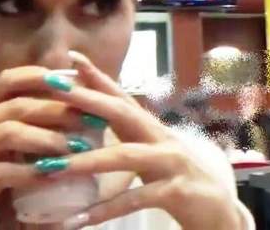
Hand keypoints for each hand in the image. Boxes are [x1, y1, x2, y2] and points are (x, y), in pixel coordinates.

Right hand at [0, 67, 84, 229]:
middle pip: (14, 106)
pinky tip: (53, 175)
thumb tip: (66, 119)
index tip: (75, 81)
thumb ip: (16, 136)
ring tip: (77, 147)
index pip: (6, 81)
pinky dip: (30, 172)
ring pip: (7, 133)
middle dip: (56, 110)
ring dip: (48, 139)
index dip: (41, 76)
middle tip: (89, 118)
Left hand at [47, 52, 249, 229]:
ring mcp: (171, 162)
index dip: (98, 76)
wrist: (219, 213)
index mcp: (151, 128)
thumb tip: (89, 122)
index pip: (121, 96)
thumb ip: (126, 137)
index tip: (71, 57)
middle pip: (122, 112)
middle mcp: (161, 138)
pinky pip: (135, 199)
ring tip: (50, 167)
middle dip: (87, 99)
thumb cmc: (176, 181)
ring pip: (123, 156)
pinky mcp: (176, 191)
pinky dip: (104, 210)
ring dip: (85, 162)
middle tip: (54, 88)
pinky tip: (77, 219)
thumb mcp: (151, 154)